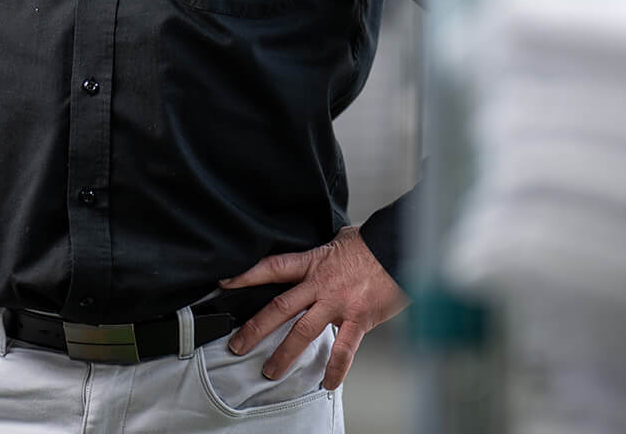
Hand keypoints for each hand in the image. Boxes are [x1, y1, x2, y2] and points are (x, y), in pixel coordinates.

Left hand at [218, 226, 407, 389]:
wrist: (399, 248)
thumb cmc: (371, 245)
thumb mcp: (337, 241)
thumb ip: (320, 255)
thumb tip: (313, 256)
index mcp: (312, 264)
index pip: (272, 267)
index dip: (247, 275)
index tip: (225, 284)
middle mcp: (320, 285)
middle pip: (280, 307)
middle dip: (256, 328)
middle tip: (238, 345)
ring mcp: (338, 303)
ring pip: (303, 332)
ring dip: (284, 354)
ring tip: (271, 371)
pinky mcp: (358, 319)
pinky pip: (344, 349)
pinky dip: (335, 369)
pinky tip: (327, 383)